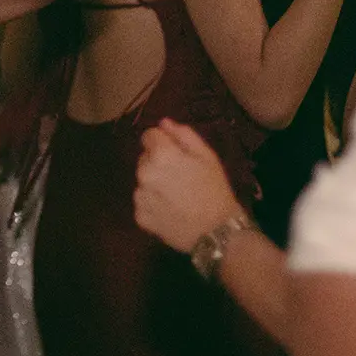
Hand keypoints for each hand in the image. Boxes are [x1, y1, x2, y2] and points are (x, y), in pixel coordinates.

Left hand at [134, 119, 243, 254]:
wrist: (216, 232)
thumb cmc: (215, 190)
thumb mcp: (207, 156)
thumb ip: (184, 135)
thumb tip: (164, 123)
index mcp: (161, 154)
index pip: (148, 135)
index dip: (162, 142)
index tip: (176, 153)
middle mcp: (144, 173)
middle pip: (145, 158)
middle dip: (158, 162)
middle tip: (180, 177)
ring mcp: (140, 196)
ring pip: (143, 181)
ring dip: (154, 183)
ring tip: (177, 196)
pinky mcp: (139, 216)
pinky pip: (143, 202)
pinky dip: (153, 204)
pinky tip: (171, 210)